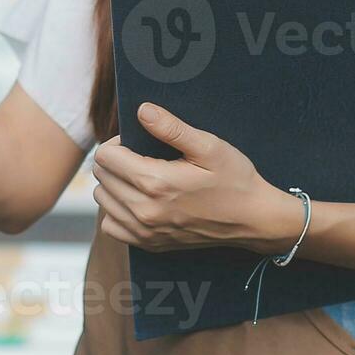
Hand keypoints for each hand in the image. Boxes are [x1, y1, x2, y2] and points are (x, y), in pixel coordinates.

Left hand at [91, 104, 299, 253]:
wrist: (253, 219)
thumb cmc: (234, 179)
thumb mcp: (208, 146)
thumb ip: (172, 128)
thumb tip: (142, 110)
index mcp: (155, 182)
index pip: (105, 157)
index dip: (117, 143)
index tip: (137, 142)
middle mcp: (143, 210)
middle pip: (101, 177)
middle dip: (115, 161)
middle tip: (142, 157)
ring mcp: (144, 231)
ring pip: (102, 200)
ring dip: (114, 184)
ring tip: (140, 177)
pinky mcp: (148, 244)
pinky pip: (110, 226)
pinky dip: (117, 211)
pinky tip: (138, 200)